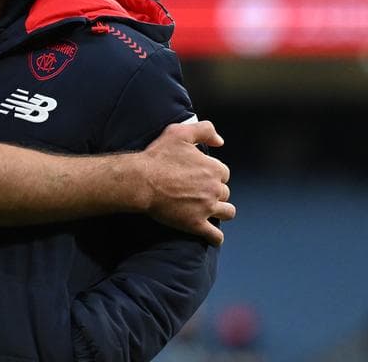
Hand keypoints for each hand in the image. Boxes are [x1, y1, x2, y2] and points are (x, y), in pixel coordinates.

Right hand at [138, 120, 234, 245]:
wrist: (141, 181)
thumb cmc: (158, 156)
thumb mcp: (179, 132)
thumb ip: (204, 130)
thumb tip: (221, 141)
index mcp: (213, 168)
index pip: (223, 173)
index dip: (212, 174)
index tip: (198, 175)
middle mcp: (214, 189)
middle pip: (225, 193)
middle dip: (214, 192)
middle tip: (197, 192)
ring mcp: (206, 208)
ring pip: (227, 213)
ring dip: (220, 211)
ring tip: (208, 210)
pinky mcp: (196, 224)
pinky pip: (215, 236)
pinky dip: (215, 236)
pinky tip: (210, 234)